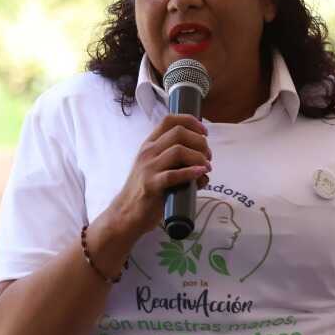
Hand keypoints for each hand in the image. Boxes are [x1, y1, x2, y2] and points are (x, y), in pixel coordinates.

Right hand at [105, 115, 210, 241]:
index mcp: (149, 145)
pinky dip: (191, 172)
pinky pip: (173, 174)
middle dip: (200, 142)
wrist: (126, 213)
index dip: (191, 121)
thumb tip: (204, 169)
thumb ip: (178, 164)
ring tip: (205, 168)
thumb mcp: (157, 169)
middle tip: (208, 157)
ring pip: (178, 150)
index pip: (170, 120)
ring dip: (198, 157)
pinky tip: (200, 174)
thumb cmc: (145, 191)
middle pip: (179, 133)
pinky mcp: (151, 185)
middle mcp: (148, 152)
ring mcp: (148, 168)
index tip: (204, 133)